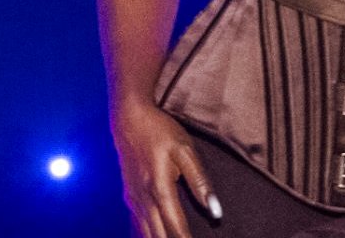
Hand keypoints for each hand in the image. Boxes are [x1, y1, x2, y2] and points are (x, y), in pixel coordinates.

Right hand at [112, 101, 219, 237]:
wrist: (128, 117)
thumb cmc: (159, 131)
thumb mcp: (185, 150)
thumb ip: (200, 181)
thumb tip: (215, 211)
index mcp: (160, 188)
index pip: (176, 226)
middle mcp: (144, 198)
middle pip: (159, 235)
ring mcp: (133, 198)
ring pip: (145, 233)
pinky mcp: (129, 196)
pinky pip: (137, 224)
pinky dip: (146, 235)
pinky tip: (153, 237)